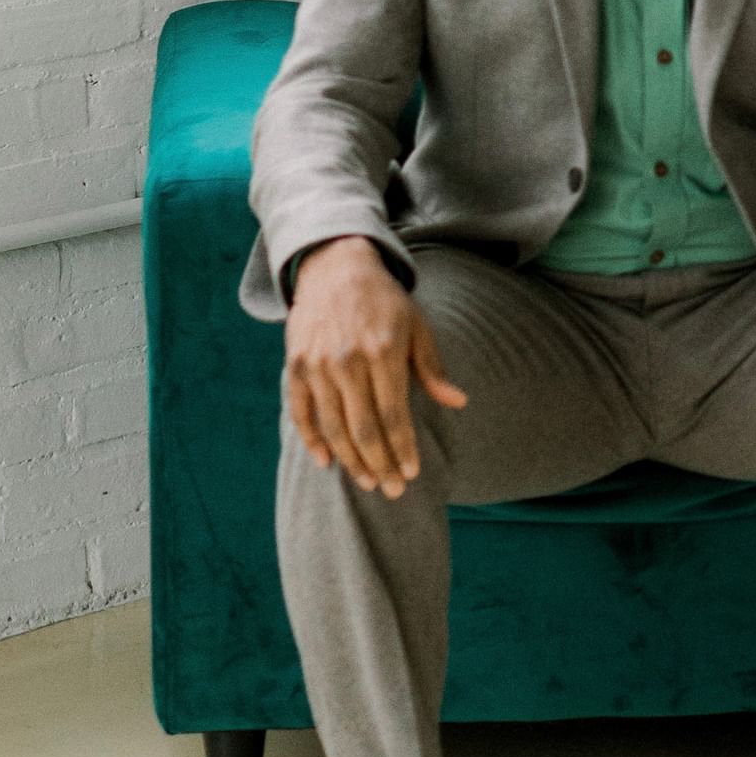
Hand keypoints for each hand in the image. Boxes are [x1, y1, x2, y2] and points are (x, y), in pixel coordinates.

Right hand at [282, 234, 466, 498]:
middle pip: (364, 427)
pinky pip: (301, 411)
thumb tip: (459, 401)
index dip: (403, 448)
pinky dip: (312, 439)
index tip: (412, 473)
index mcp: (384, 352)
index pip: (394, 414)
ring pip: (334, 426)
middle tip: (392, 490)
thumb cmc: (385, 301)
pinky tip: (326, 461)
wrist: (336, 266)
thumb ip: (432, 368)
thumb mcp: (417, 327)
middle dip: (379, 464)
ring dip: (350, 459)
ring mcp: (318, 364)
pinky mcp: (296, 365)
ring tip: (368, 481)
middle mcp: (349, 360)